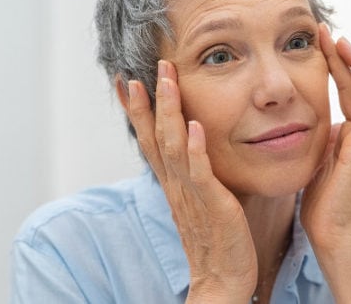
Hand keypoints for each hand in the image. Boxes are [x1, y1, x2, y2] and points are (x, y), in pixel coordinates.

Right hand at [127, 60, 256, 301]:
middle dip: (148, 101)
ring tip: (166, 80)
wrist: (223, 280)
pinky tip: (194, 126)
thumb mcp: (202, 200)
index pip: (149, 140)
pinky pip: (200, 173)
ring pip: (172, 145)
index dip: (138, 111)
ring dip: (169, 111)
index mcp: (173, 183)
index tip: (127, 81)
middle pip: (154, 136)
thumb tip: (197, 148)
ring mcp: (191, 194)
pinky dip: (194, 148)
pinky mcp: (212, 204)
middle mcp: (176, 185)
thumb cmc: (218, 240)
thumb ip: (197, 174)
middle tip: (142, 69)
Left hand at [300, 24, 350, 302]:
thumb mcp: (314, 161)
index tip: (325, 42)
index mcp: (348, 135)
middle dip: (345, 56)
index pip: (346, 91)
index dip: (337, 66)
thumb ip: (316, 139)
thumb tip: (303, 121)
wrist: (333, 232)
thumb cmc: (321, 204)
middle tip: (331, 31)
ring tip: (345, 39)